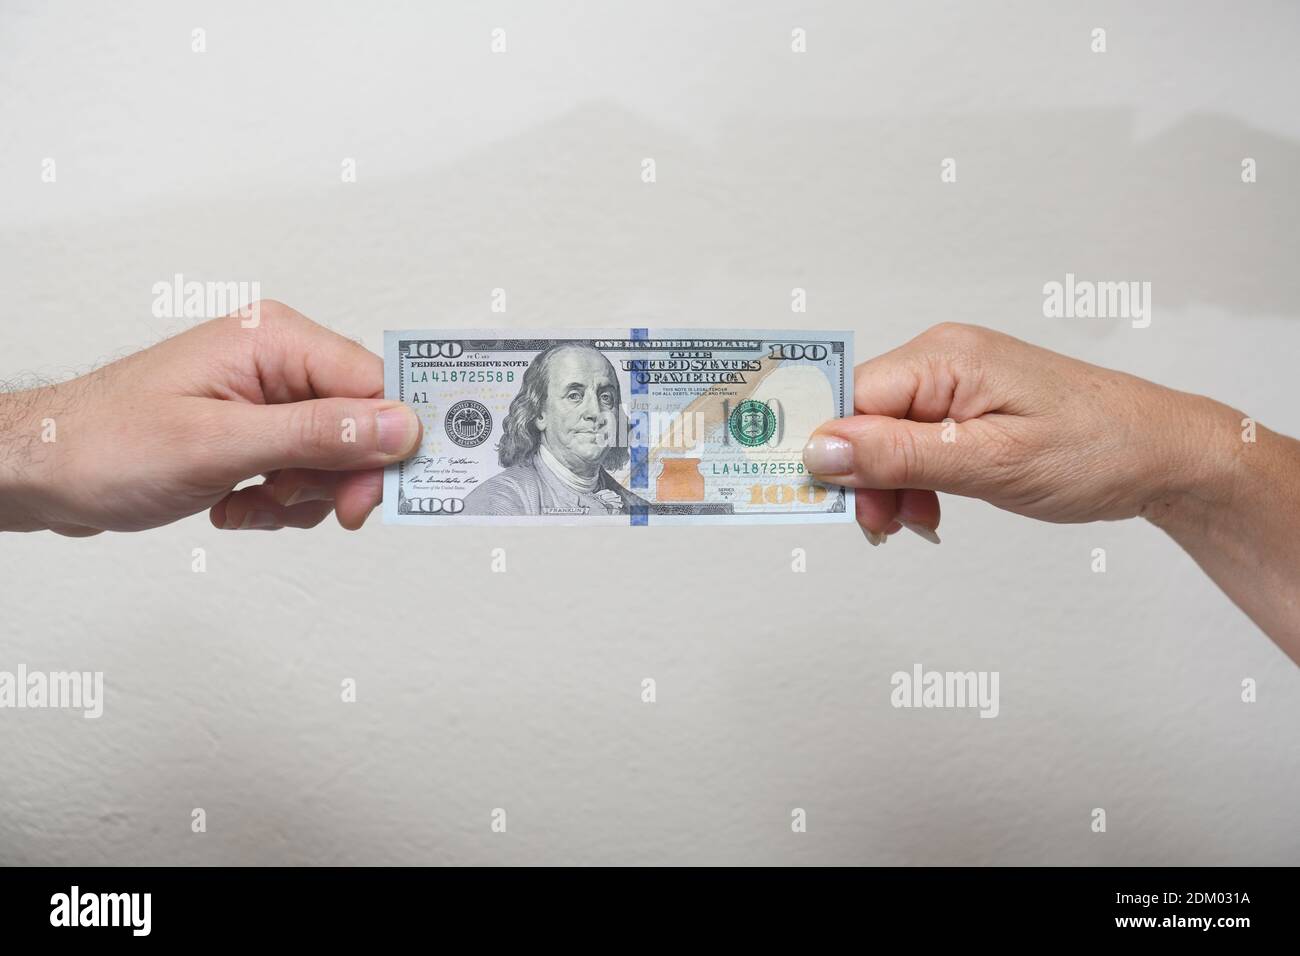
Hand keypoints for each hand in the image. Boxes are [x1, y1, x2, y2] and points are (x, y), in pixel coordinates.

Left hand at [0, 301, 421, 534]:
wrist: (44, 471)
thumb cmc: (106, 444)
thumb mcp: (220, 445)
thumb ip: (318, 434)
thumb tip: (398, 426)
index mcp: (276, 340)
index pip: (373, 385)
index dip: (382, 446)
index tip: (368, 497)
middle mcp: (278, 361)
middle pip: (360, 426)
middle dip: (334, 478)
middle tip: (291, 503)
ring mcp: (267, 397)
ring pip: (336, 458)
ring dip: (300, 496)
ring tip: (247, 500)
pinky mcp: (256, 430)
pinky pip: (304, 473)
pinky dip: (278, 502)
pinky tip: (235, 503)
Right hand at [802, 322, 1230, 539]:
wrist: (1164, 455)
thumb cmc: (1098, 449)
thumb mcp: (990, 463)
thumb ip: (899, 456)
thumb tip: (820, 449)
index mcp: (944, 357)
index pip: (851, 399)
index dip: (835, 453)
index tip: (834, 501)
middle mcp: (942, 359)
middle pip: (861, 418)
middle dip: (862, 476)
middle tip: (885, 525)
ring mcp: (955, 382)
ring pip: (883, 435)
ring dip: (888, 484)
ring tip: (916, 519)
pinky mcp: (967, 406)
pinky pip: (913, 441)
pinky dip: (913, 479)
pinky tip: (930, 508)